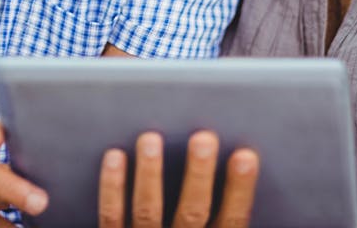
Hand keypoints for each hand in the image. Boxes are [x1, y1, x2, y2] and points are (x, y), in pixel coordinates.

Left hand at [98, 130, 258, 227]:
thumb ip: (227, 227)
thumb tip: (246, 172)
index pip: (232, 223)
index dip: (239, 190)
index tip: (246, 155)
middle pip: (191, 213)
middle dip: (197, 175)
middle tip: (203, 138)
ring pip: (147, 211)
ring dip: (149, 174)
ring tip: (150, 138)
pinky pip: (110, 218)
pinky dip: (111, 187)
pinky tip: (114, 155)